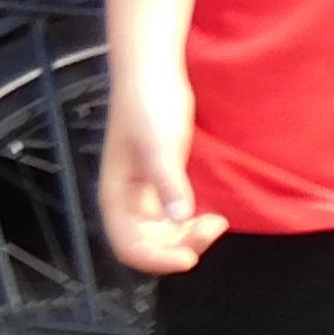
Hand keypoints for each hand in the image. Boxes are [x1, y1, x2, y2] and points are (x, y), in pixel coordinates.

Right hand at [98, 58, 223, 274]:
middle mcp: (127, 199)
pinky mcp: (161, 179)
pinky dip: (189, 222)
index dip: (156, 260)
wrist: (153, 74)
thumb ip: (168, 182)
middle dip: (178, 246)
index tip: (190, 258)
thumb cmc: (150, 106)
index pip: (128, 245)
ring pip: (161, 233)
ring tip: (216, 221)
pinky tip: (211, 213)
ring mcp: (144, 191)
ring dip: (186, 236)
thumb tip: (180, 218)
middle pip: (146, 243)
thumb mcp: (160, 144)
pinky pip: (172, 216)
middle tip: (213, 227)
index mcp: (116, 196)